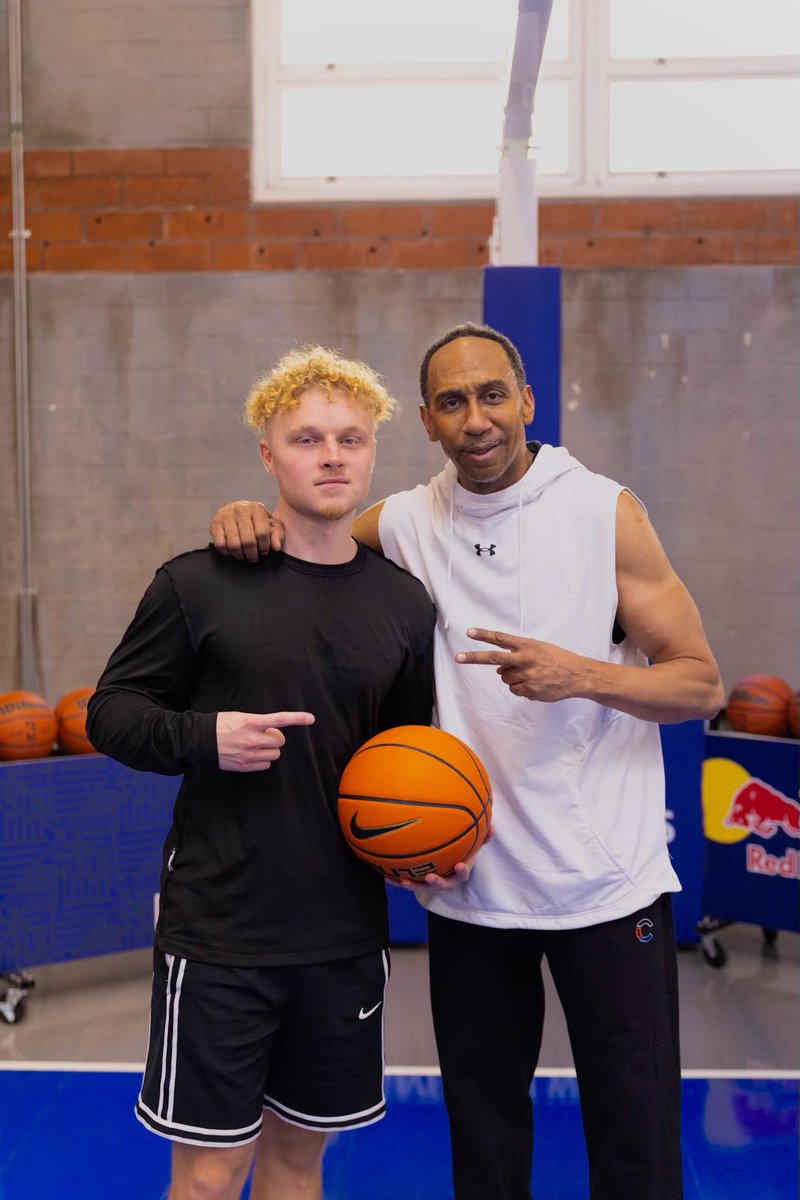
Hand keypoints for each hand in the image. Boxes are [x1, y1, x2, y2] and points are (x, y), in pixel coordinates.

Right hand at [210, 501, 284, 562]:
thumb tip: (276, 547)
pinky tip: (232, 551)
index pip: (262, 533)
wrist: (238, 511)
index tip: (263, 551)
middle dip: (252, 554)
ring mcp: (226, 515)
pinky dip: (227, 552)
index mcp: (257, 508)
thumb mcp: (272, 525)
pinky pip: (220, 545)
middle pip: (248, 541)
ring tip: (244, 555)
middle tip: (253, 557)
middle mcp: (240, 509)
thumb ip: (278, 535)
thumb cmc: (258, 521)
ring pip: (234, 545)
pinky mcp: (215, 523)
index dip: (264, 547)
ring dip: (240, 555)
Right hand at [216, 710, 314, 771]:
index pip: (280, 719)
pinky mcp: (245, 765)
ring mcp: (249, 754)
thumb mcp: (241, 717)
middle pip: (280, 741)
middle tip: (262, 735)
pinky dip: (262, 760)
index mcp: (252, 722)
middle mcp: (253, 739)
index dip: (297, 718)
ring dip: (269, 750)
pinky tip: (251, 754)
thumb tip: (273, 731)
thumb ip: (259, 723)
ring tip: (256, 745)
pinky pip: (265, 765)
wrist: (202, 740)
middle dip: (274, 738)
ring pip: (275, 755)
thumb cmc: (222, 724)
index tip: (311, 718)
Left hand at [388, 827, 493, 891]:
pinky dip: (397, 880)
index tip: (461, 865)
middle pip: (441, 885)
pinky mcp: (419, 882)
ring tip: (403, 881)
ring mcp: (431, 883)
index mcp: (459, 872)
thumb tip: (493, 827)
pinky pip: (408, 881)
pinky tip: (385, 877)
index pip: (463, 874)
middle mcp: (445, 879)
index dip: (462, 871)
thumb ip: (483, 838)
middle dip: (435, 883)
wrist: (451, 863)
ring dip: (412, 885)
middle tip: (430, 878)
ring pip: (421, 887)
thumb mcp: (474, 845)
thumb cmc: (463, 852)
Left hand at [455, 627, 588, 701]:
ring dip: (511, 677)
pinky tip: (536, 684)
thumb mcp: (539, 649)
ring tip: (531, 674)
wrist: (577, 676)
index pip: (501, 638)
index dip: (484, 635)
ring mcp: (527, 676)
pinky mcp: (530, 690)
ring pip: (504, 677)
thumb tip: (498, 668)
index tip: (469, 632)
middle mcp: (525, 659)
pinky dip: (521, 688)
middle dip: (473, 658)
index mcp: (527, 646)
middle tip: (458, 658)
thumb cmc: (558, 659)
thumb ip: (518, 654)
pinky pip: (515, 690)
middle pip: (493, 658)